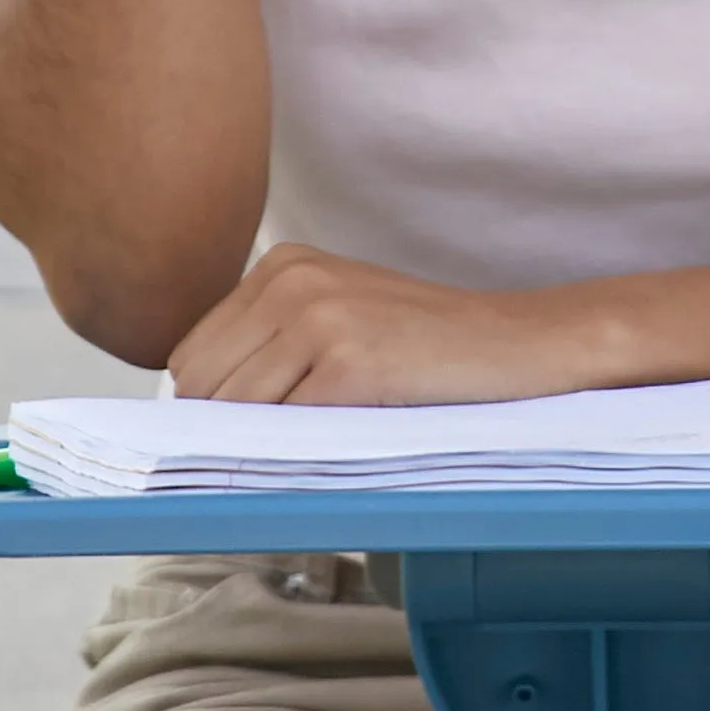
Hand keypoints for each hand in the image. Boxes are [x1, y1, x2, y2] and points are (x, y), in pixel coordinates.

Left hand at [167, 245, 607, 404]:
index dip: (220, 401)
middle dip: (237, 423)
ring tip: (335, 424)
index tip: (270, 416)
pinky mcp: (350, 362)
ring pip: (237, 411)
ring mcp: (321, 318)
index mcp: (282, 263)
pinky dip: (305, 447)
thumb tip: (190, 408)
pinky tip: (352, 429)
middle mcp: (292, 280)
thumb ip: (268, 340)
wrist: (519, 342)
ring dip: (273, 438)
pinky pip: (287, 429)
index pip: (192, 356)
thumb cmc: (429, 344)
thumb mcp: (337, 315)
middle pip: (202, 385)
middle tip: (303, 429)